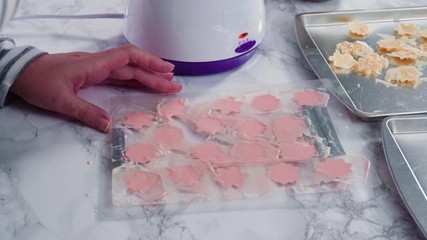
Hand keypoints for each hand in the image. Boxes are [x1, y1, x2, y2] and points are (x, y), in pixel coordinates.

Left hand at [10, 44, 180, 132]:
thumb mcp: (60, 101)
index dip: (150, 62)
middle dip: (155, 75)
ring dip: (148, 77)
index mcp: (94, 65)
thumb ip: (86, 113)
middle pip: (133, 67)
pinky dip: (134, 81)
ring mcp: (96, 69)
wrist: (21, 73)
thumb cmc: (38, 82)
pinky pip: (119, 77)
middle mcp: (98, 64)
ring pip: (128, 71)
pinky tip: (143, 86)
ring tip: (166, 85)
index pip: (128, 58)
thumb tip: (110, 127)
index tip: (167, 71)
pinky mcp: (92, 76)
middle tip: (175, 85)